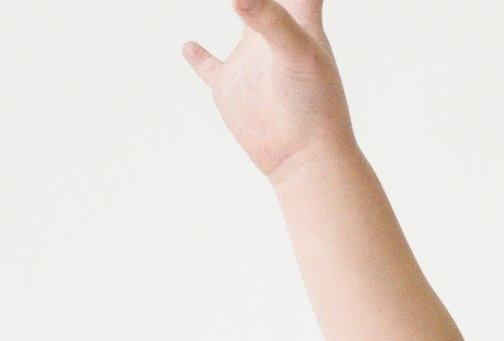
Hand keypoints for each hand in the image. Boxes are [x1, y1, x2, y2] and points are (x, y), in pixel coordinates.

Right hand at [182, 0, 354, 182]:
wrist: (307, 161)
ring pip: (237, 16)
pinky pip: (209, 67)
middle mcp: (273, 33)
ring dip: (231, 0)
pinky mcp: (231, 88)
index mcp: (297, 21)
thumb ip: (270, 20)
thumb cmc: (315, 109)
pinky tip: (188, 46)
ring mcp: (251, 60)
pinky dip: (197, 56)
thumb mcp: (296, 56)